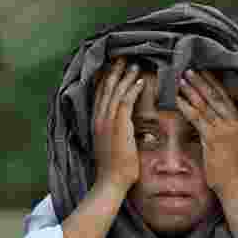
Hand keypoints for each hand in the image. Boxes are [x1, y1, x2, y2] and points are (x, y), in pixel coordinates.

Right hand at [92, 58, 144, 192]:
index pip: (100, 94)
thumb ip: (119, 132)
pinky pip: (126, 101)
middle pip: (105, 88)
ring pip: (115, 91)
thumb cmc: (115, 167)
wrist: (111, 180)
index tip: (113, 67)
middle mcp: (99, 118)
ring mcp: (107, 121)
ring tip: (133, 64)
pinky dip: (132, 89)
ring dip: (125, 76)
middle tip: (121, 57)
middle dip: (114, 71)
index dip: (106, 79)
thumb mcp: (114, 145)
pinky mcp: (118, 125)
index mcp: (97, 122)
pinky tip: (140, 80)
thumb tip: (131, 127)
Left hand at [176, 69, 237, 195]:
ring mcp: (222, 129)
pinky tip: (176, 99)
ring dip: (190, 90)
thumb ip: (218, 125)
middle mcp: (231, 121)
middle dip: (200, 80)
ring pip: (204, 104)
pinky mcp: (212, 138)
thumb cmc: (228, 163)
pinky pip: (197, 118)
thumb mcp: (227, 139)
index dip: (211, 81)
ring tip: (179, 78)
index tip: (200, 68)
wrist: (234, 183)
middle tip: (187, 68)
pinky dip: (186, 107)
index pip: (223, 94)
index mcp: (237, 119)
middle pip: (214, 95)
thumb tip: (207, 114)